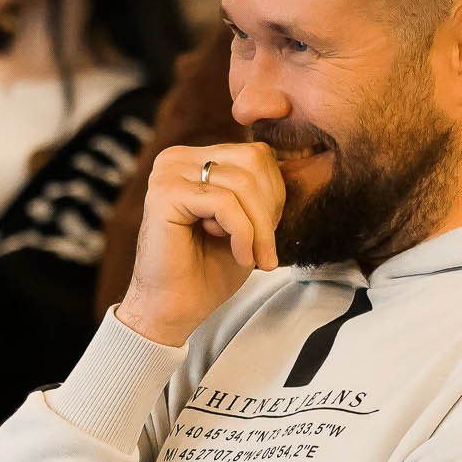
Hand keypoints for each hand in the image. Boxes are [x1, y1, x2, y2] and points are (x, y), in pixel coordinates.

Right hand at [114, 142, 284, 347]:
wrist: (175, 308)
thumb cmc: (209, 269)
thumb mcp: (247, 221)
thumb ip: (261, 190)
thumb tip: (297, 164)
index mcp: (195, 159)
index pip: (255, 154)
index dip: (274, 194)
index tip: (268, 234)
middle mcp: (177, 158)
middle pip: (252, 160)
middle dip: (269, 208)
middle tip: (265, 249)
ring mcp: (168, 173)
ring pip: (241, 183)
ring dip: (258, 227)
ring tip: (253, 257)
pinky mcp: (165, 194)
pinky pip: (224, 203)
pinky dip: (242, 234)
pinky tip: (240, 257)